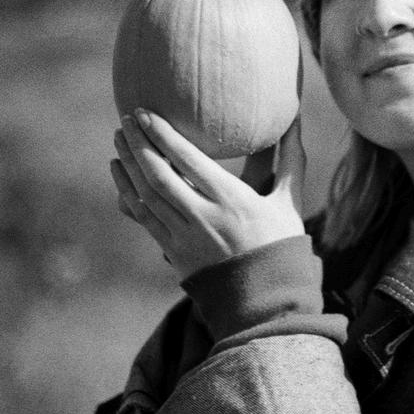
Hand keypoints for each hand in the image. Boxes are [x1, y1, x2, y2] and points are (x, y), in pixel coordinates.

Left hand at [110, 109, 305, 279]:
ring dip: (129, 164)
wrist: (266, 300)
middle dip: (139, 143)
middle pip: (159, 174)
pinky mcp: (174, 252)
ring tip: (118, 139)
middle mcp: (204, 217)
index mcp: (232, 200)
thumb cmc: (283, 244)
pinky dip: (127, 191)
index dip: (162, 134)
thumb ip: (290, 159)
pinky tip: (120, 173)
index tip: (146, 112)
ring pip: (146, 195)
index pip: (187, 159)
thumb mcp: (289, 200)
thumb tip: (295, 119)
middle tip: (127, 118)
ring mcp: (185, 237)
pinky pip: (143, 217)